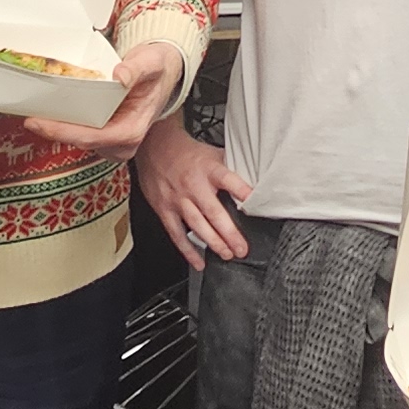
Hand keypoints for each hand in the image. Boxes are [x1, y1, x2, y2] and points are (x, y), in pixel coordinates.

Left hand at [26, 42, 183, 152]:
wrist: (163, 76)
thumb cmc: (157, 69)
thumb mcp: (151, 62)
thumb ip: (136, 68)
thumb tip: (120, 75)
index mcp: (132, 130)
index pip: (92, 137)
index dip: (62, 132)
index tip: (37, 121)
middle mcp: (123, 143)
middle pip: (80, 141)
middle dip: (52, 131)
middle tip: (27, 115)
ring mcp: (113, 144)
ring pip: (78, 140)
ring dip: (56, 128)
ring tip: (33, 111)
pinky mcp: (105, 138)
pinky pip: (80, 135)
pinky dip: (63, 125)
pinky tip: (49, 112)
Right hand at [134, 117, 252, 268]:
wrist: (154, 147)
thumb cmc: (186, 153)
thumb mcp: (211, 154)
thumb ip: (230, 170)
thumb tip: (254, 182)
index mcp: (208, 169)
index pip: (228, 180)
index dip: (242, 191)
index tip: (254, 204)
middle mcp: (194, 185)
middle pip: (213, 212)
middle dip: (229, 233)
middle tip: (241, 248)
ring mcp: (178, 199)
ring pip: (197, 225)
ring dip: (213, 243)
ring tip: (227, 254)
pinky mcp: (165, 209)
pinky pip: (177, 233)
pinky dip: (188, 250)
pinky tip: (199, 262)